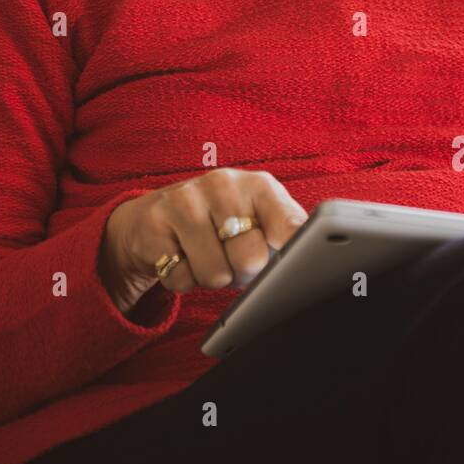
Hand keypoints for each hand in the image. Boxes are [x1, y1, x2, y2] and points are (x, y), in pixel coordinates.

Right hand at [98, 168, 308, 314]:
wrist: (157, 216)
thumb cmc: (221, 226)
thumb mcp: (258, 221)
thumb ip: (287, 236)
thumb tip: (310, 264)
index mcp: (259, 186)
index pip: (289, 225)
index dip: (295, 252)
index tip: (299, 265)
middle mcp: (223, 184)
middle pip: (251, 259)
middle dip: (243, 273)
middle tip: (232, 259)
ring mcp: (185, 200)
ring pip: (214, 274)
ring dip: (211, 278)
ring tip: (206, 255)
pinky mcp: (154, 222)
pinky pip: (180, 278)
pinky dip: (182, 279)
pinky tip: (180, 256)